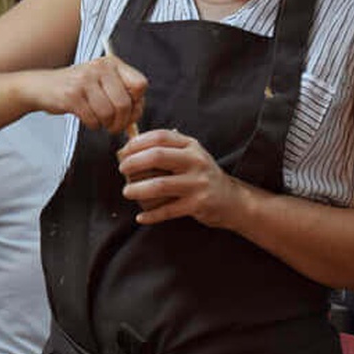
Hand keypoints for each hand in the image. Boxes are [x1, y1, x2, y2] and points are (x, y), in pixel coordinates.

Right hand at [25, 57, 146, 133]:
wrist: (40, 87)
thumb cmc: (76, 88)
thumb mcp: (100, 81)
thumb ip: (122, 93)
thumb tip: (137, 115)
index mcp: (111, 63)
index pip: (140, 85)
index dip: (138, 103)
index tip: (129, 113)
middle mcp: (99, 68)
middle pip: (125, 103)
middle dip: (122, 122)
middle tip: (115, 127)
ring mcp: (84, 80)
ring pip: (109, 113)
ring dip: (106, 124)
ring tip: (99, 121)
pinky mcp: (72, 95)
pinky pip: (93, 119)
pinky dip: (93, 125)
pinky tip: (87, 119)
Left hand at [117, 129, 250, 227]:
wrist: (231, 199)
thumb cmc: (200, 176)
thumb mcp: (188, 156)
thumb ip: (164, 150)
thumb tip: (126, 150)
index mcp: (191, 146)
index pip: (160, 137)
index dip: (137, 143)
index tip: (123, 151)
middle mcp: (196, 161)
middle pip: (157, 157)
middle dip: (133, 163)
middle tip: (122, 170)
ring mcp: (198, 183)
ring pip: (160, 185)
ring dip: (138, 190)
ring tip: (127, 192)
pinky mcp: (198, 204)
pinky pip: (168, 210)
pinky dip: (151, 215)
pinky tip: (141, 217)